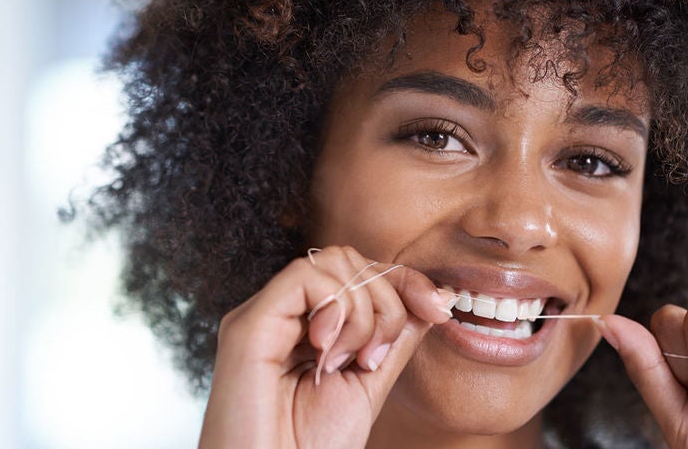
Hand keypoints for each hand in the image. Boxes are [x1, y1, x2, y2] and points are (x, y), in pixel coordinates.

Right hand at [198, 246, 453, 447]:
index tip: (439, 310)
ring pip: (332, 262)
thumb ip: (393, 340)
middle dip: (387, 298)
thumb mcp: (368, 385)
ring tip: (350, 361)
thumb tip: (433, 298)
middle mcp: (280, 314)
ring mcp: (262, 316)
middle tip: (375, 356)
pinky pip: (305, 276)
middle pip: (348, 259)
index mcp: (304, 326)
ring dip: (363, 311)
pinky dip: (336, 308)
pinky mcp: (248, 324)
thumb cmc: (308, 448)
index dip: (404, 282)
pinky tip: (327, 352)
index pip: (358, 272)